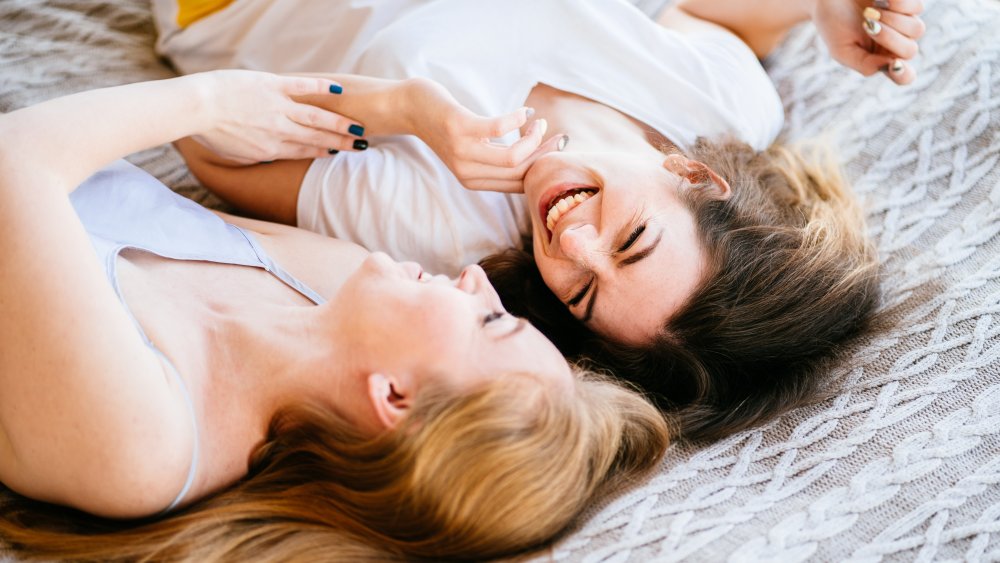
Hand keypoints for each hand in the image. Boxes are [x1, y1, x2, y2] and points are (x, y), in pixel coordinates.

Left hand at [190, 70, 364, 163]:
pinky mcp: (273, 86)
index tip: (338, 151)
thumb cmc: (208, 131)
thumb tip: (268, 156)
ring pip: (316, 116)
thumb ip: (256, 154)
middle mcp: (279, 130)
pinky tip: (338, 88)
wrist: (195, 107)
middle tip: (360, 145)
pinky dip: (321, 87)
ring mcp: (278, 107)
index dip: (323, 151)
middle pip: (316, 137)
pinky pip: (302, 87)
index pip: (303, 150)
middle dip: (340, 142)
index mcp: (270, 148)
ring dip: (339, 122)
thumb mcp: (234, 153)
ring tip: (358, 126)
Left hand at [402, 77, 565, 192]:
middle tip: (558, 137)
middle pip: (520, 172)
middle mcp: (468, 172)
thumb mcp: (473, 149)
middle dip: (545, 154)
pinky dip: (517, 119)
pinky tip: (523, 112)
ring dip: (534, 139)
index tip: (557, 150)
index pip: (518, 184)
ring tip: (539, 123)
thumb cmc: (449, 126)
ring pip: (513, 157)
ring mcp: (463, 151)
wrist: (412, 109)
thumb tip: (535, 155)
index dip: (542, 168)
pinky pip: (498, 128)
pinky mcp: (460, 128)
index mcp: (474, 181)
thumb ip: (496, 158)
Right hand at [812, 0, 924, 84]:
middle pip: (909, 51)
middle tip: (867, 25)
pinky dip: (898, 3)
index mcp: (879, 59)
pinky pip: (916, 7)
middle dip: (889, 38)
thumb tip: (889, 67)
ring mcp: (904, 22)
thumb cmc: (833, 23)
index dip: (903, 74)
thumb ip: (864, 64)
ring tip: (870, 10)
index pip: (902, 76)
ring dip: (892, 19)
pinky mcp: (907, 4)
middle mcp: (895, 43)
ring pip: (916, 29)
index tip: (894, 64)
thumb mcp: (841, 50)